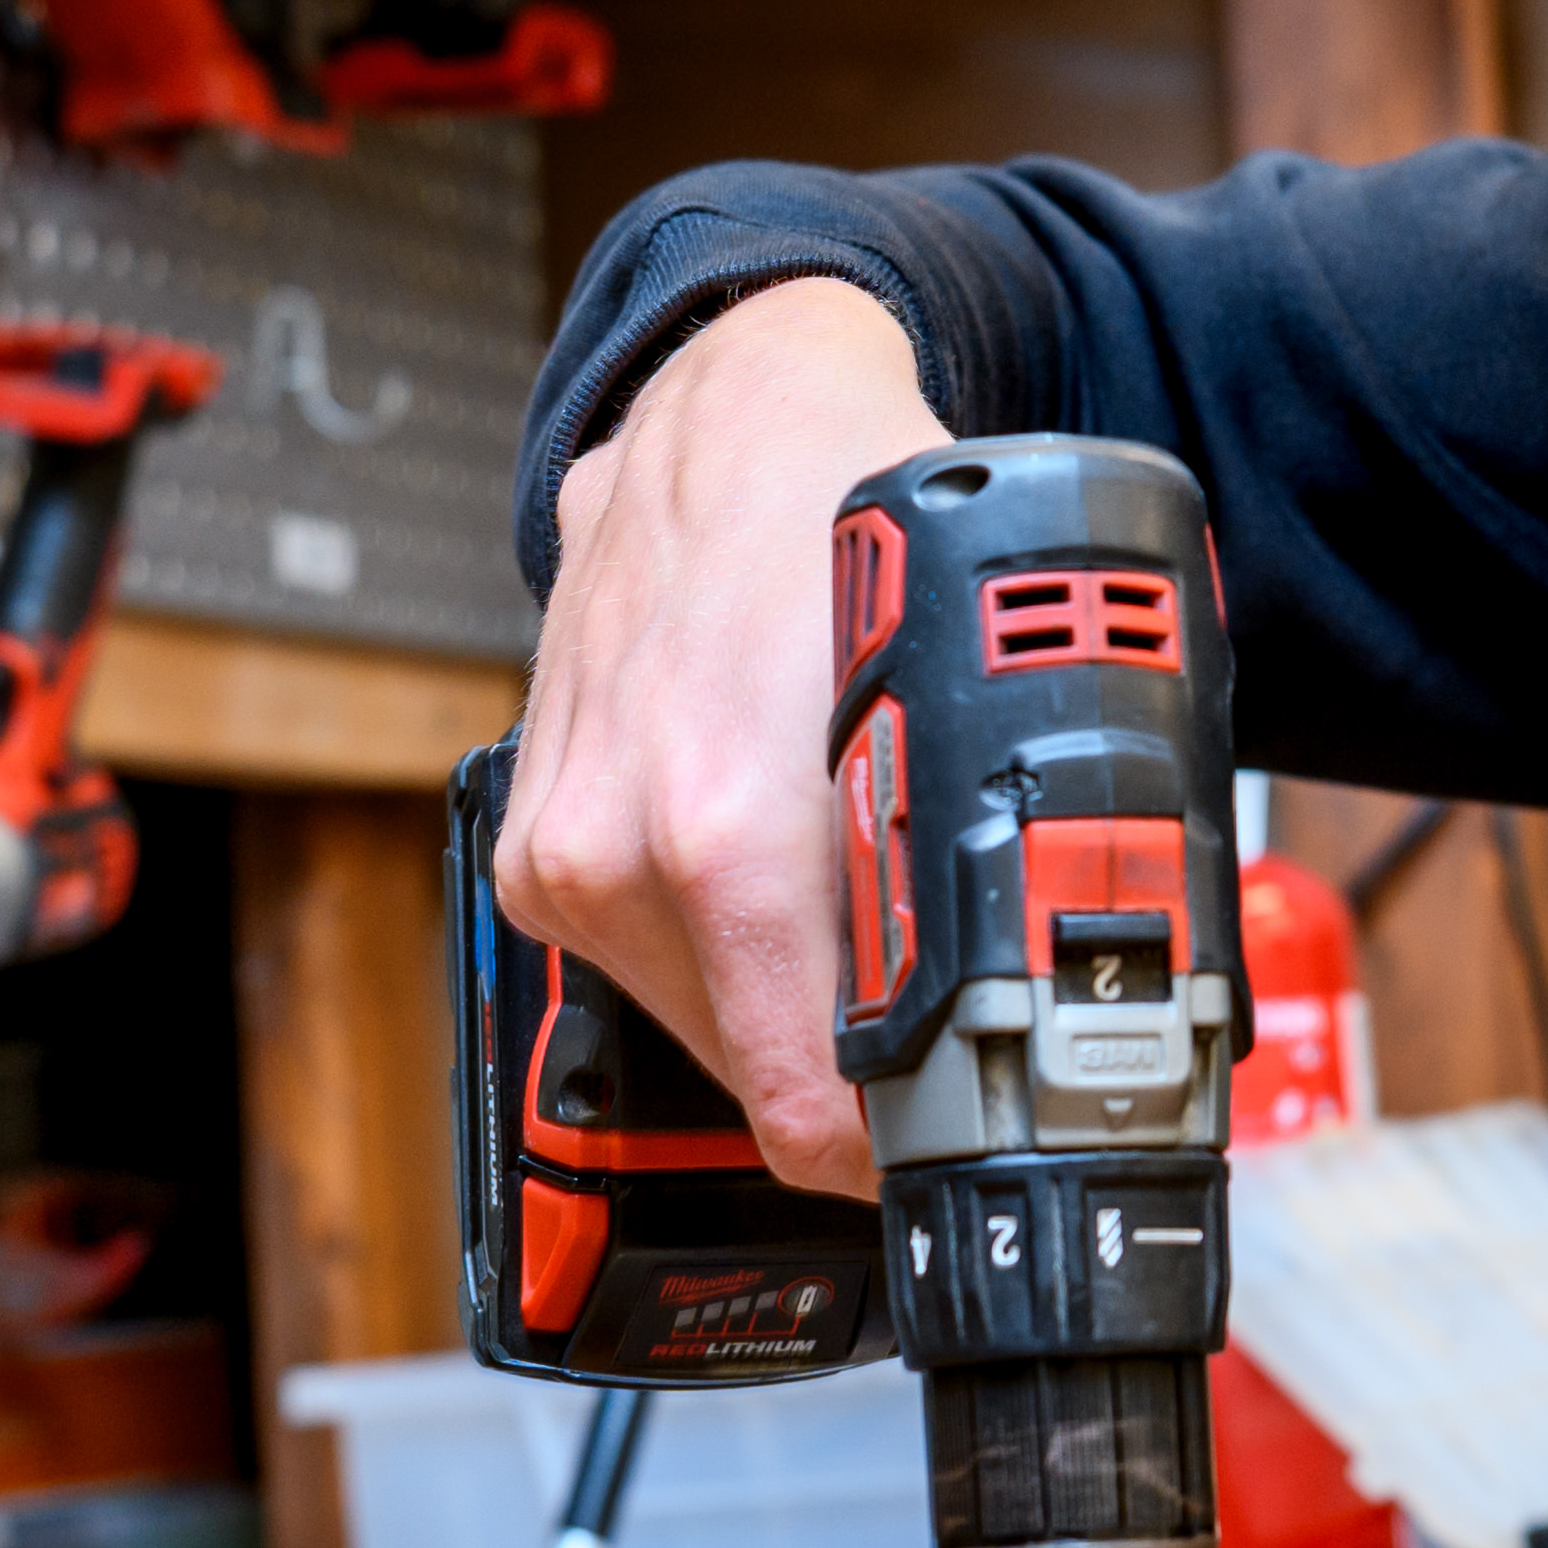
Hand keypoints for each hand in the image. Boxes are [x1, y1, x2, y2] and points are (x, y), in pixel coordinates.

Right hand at [499, 277, 947, 1194]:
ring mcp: (561, 852)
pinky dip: (724, 928)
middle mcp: (618, 857)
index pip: (810, 1115)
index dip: (904, 1139)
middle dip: (853, 1052)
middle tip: (937, 986)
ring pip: (708, 1016)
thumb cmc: (848, 521)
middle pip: (763, 1072)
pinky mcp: (535, 840)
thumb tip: (1012, 1042)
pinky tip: (772, 842)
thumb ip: (964, 878)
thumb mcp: (963, 699)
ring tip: (852, 882)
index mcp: (726, 842)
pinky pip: (650, 952)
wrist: (731, 407)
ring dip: (788, 987)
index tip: (960, 1130)